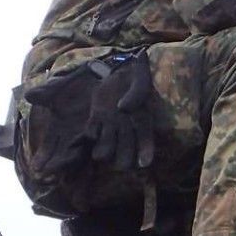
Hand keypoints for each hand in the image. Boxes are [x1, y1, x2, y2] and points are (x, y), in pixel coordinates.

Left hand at [81, 56, 154, 171]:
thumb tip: (123, 108)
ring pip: (106, 147)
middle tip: (119, 163)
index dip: (145, 153)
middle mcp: (126, 128)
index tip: (144, 164)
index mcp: (142, 121)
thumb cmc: (137, 76)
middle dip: (122, 160)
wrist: (122, 70)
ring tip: (100, 153)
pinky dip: (91, 135)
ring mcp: (110, 125)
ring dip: (103, 152)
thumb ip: (136, 94)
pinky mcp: (97, 118)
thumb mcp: (141, 81)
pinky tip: (92, 133)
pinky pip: (91, 132)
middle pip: (125, 152)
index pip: (145, 141)